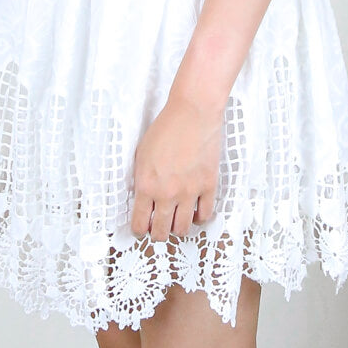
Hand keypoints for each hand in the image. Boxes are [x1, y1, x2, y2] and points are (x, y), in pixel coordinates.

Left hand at [130, 91, 224, 242]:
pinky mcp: (208, 186)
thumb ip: (141, 179)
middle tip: (158, 229)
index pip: (140, 223)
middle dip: (157, 234)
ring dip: (177, 228)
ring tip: (176, 221)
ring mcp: (189, 192)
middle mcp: (167, 193)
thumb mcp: (142, 153)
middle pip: (161, 232)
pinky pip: (204, 215)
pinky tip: (194, 212)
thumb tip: (142, 198)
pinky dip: (198, 218)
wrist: (192, 113)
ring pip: (183, 229)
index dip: (139, 230)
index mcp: (146, 185)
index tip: (141, 229)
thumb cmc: (166, 128)